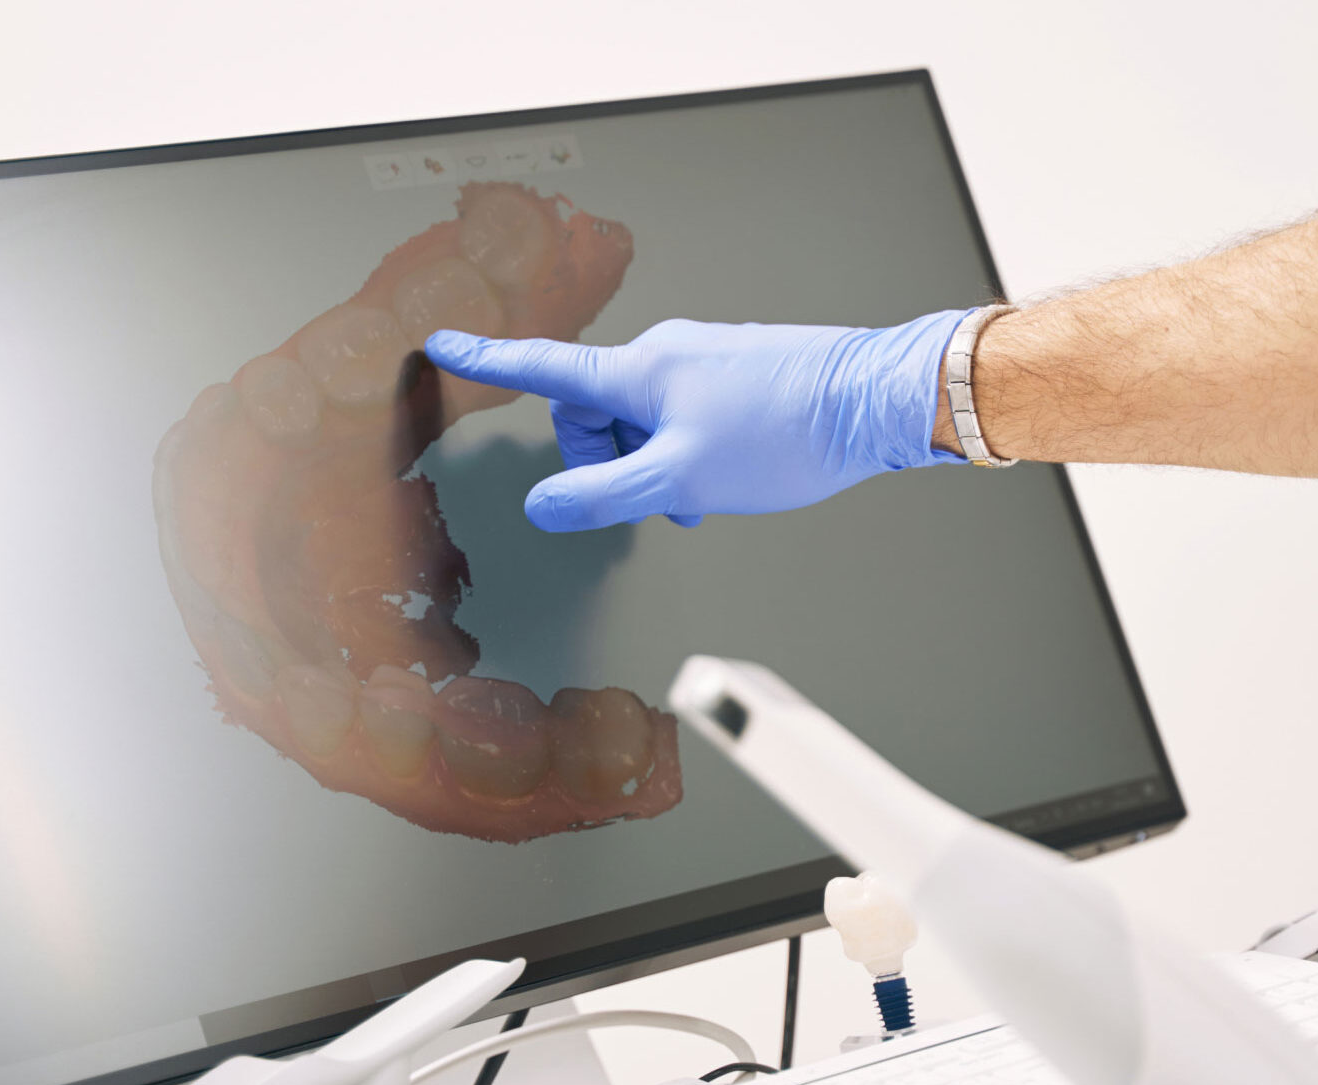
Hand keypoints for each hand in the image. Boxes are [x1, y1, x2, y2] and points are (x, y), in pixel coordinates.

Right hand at [424, 310, 969, 530]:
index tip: (443, 343)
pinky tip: (723, 481)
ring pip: (644, 418)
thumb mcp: (681, 481)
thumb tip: (543, 507)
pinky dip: (686, 452)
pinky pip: (683, 413)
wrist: (874, 400)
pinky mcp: (737, 370)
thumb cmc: (787, 432)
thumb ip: (604, 496)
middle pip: (595, 408)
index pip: (543, 365)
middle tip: (652, 502)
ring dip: (654, 464)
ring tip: (699, 499)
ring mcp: (704, 359)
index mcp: (640, 370)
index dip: (488, 360)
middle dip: (607, 460)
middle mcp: (666, 353)